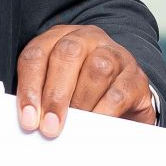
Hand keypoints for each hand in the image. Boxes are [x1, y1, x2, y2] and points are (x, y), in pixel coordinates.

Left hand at [16, 25, 156, 134]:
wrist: (124, 101)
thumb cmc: (82, 94)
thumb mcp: (58, 90)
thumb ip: (41, 99)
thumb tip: (31, 121)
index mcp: (60, 38)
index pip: (37, 55)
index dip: (30, 87)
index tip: (29, 118)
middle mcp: (88, 39)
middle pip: (68, 54)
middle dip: (55, 94)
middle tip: (49, 126)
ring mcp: (116, 54)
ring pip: (98, 68)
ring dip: (81, 101)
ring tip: (73, 127)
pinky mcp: (136, 77)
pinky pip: (120, 92)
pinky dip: (105, 111)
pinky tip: (96, 126)